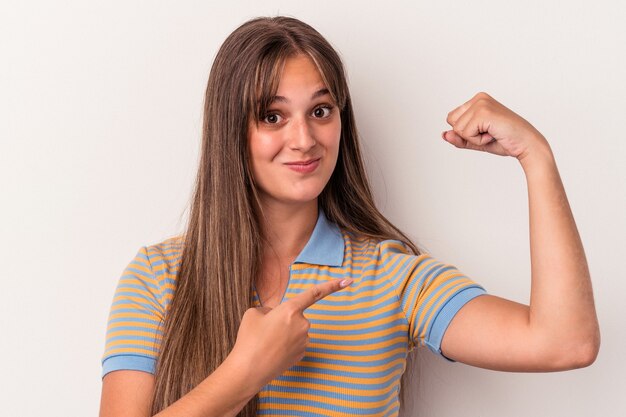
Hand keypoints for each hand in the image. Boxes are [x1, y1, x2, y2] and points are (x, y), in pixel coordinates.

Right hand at [229, 278, 352, 388]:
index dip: (333, 285)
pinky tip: (273, 352)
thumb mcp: (254, 313)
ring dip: (283, 333)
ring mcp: (304, 341)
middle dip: (283, 320)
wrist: (248, 371)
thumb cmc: (249, 339)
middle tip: (265, 331)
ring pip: (294, 330)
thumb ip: (269, 309)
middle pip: (296, 315)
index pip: (315, 293)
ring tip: (266, 343)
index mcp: (291, 310)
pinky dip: (284, 345)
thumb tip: (276, 315)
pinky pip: (295, 343)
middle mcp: (303, 324)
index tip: (348, 280)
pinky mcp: (302, 354)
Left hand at [442, 92, 550, 162]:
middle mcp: (478, 98)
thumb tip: (444, 134)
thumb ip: (459, 138)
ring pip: (457, 129)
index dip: (465, 132)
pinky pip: (465, 133)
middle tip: (489, 133)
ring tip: (492, 133)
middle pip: (452, 122)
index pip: (452, 119)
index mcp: (477, 100)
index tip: (485, 131)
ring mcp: (481, 103)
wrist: (526, 145)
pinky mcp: (483, 112)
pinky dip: (478, 140)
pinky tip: (493, 134)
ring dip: (474, 138)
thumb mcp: (476, 141)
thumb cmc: (504, 141)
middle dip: (467, 135)